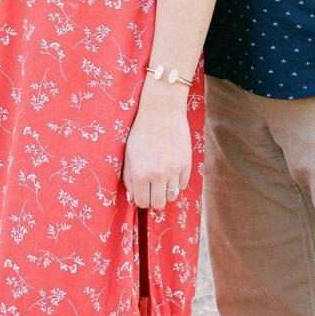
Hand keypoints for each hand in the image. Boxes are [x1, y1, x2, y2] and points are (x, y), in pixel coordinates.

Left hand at [123, 86, 191, 209]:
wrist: (162, 111)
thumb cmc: (141, 131)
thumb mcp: (129, 154)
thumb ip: (128, 178)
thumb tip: (132, 198)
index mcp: (140, 173)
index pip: (142, 202)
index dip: (141, 199)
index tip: (142, 192)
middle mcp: (157, 175)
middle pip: (158, 204)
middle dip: (154, 200)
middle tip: (152, 189)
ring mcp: (174, 170)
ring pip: (172, 197)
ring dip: (166, 191)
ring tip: (162, 180)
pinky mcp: (186, 164)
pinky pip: (183, 185)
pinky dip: (177, 183)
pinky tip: (171, 172)